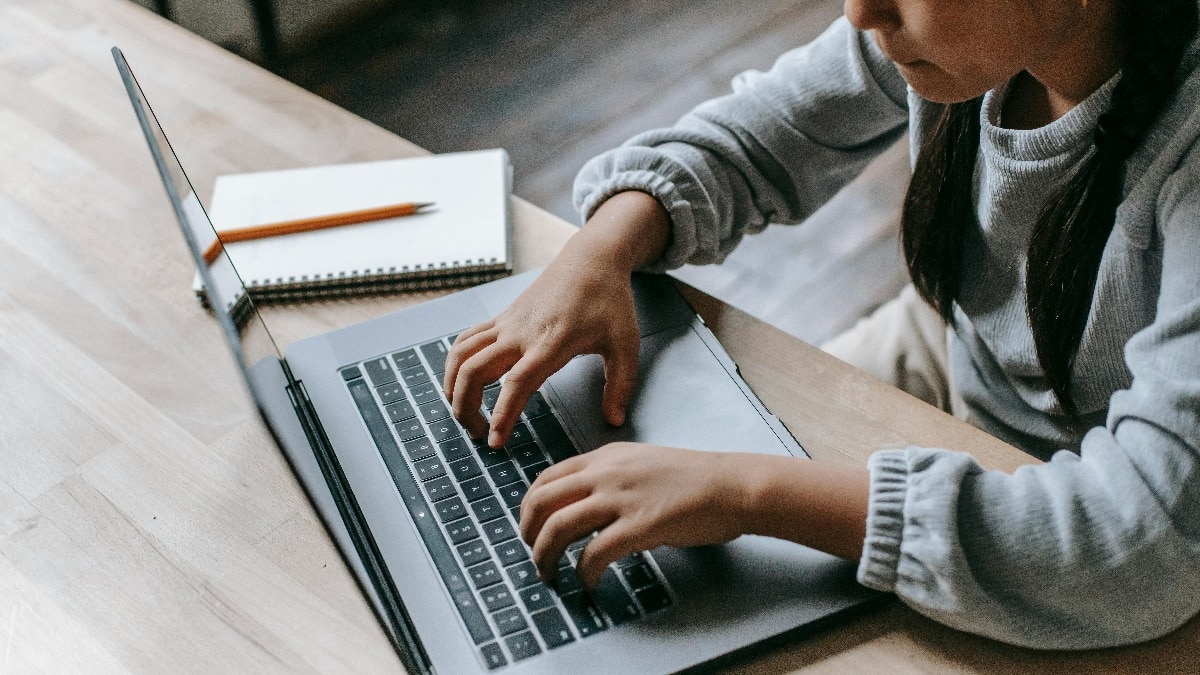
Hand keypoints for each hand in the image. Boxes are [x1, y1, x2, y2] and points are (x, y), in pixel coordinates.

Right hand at [443, 251, 640, 446]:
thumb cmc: (609, 300)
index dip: (502, 415)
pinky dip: (455, 363)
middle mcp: (520, 333)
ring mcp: (507, 324)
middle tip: (479, 434)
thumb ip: (620, 385)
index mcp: (550, 343)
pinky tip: (461, 382)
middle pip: (474, 371)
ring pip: (461, 355)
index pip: (517, 384)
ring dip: (452, 386)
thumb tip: (614, 419)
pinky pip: (466, 340)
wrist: (591, 259)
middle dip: (465, 407)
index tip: (495, 441)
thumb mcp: (625, 344)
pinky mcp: (501, 318)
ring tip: (464, 412)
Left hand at [518, 442, 749, 588]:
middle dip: (528, 533)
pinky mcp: (639, 525)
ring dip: (546, 556)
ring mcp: (621, 498)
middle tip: (533, 554)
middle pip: (542, 502)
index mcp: (605, 457)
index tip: (529, 528)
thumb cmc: (694, 479)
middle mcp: (606, 473)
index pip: (547, 478)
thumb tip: (585, 508)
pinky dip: (584, 572)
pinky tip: (589, 582)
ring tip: (550, 574)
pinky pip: (594, 553)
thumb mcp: (641, 464)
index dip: (528, 507)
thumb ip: (610, 479)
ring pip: (558, 527)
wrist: (731, 485)